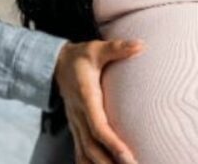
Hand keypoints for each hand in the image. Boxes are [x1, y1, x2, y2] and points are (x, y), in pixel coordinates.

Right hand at [54, 39, 144, 163]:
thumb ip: (118, 48)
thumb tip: (141, 45)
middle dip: (110, 162)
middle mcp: (78, 114)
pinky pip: (81, 151)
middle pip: (92, 147)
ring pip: (85, 153)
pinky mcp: (76, 126)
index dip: (112, 143)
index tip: (127, 156)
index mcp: (86, 97)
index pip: (98, 126)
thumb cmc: (81, 56)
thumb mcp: (97, 48)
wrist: (56, 63)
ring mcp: (75, 123)